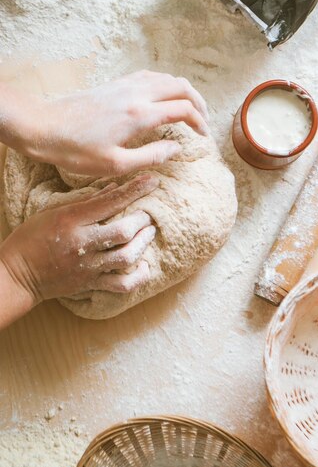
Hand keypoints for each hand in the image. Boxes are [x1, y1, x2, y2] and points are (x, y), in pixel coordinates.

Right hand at [0, 174, 157, 315]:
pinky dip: (138, 277)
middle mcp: (82, 244)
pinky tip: (143, 266)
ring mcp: (88, 267)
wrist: (17, 275)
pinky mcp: (91, 284)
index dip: (133, 190)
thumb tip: (114, 187)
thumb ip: (86, 201)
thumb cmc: (32, 238)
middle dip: (141, 220)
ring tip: (149, 233)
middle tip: (147, 214)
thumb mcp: (53, 211)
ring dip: (143, 244)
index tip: (151, 181)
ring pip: (125, 257)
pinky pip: (121, 285)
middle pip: (122, 232)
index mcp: (71, 221)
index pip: (108, 202)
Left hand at [23, 70, 208, 175]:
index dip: (200, 123)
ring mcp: (125, 85)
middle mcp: (136, 94)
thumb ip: (151, 156)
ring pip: (167, 78)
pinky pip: (151, 76)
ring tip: (189, 109)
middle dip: (198, 103)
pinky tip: (164, 97)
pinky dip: (166, 84)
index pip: (184, 110)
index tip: (203, 138)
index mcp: (139, 114)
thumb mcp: (116, 165)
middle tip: (203, 122)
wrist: (43, 127)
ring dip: (184, 92)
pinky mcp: (116, 84)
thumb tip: (177, 148)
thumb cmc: (76, 150)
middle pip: (181, 87)